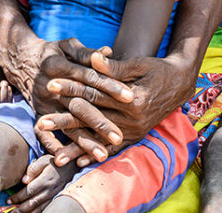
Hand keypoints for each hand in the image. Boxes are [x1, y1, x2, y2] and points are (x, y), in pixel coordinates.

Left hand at [6, 153, 77, 211]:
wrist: (73, 167)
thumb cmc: (55, 163)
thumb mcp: (44, 160)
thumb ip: (33, 169)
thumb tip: (23, 181)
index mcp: (45, 180)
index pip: (28, 192)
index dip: (18, 197)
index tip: (9, 200)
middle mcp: (49, 191)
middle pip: (32, 203)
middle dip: (20, 209)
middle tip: (10, 212)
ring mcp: (53, 197)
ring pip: (39, 209)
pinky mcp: (56, 200)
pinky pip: (45, 209)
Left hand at [34, 44, 193, 167]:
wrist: (180, 84)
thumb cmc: (158, 69)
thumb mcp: (139, 64)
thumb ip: (114, 66)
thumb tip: (93, 59)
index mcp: (132, 100)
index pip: (95, 94)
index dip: (72, 88)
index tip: (51, 85)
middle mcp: (133, 120)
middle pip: (92, 119)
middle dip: (65, 121)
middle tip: (41, 123)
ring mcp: (134, 131)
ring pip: (99, 139)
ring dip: (76, 146)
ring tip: (54, 154)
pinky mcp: (135, 136)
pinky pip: (112, 148)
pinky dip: (96, 154)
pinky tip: (79, 163)